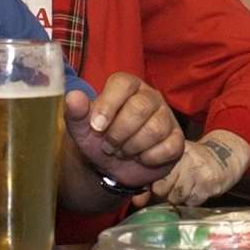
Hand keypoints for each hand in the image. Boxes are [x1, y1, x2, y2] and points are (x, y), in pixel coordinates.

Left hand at [64, 72, 183, 192]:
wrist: (112, 166)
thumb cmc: (98, 139)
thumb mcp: (81, 127)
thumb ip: (76, 112)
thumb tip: (73, 97)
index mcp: (127, 86)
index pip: (123, 83)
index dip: (108, 105)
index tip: (96, 126)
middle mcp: (150, 97)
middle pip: (140, 108)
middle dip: (119, 133)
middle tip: (108, 145)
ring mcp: (166, 117)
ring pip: (155, 129)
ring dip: (132, 147)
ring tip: (122, 151)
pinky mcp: (176, 139)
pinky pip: (168, 147)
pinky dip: (149, 158)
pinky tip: (141, 158)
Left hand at [152, 130, 249, 205]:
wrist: (227, 156)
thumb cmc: (196, 161)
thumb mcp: (177, 160)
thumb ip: (156, 176)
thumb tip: (137, 200)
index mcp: (174, 151)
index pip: (154, 176)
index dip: (152, 185)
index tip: (155, 187)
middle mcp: (186, 160)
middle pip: (162, 189)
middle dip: (164, 193)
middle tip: (173, 188)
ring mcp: (198, 173)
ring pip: (175, 198)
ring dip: (178, 198)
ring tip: (186, 187)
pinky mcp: (208, 185)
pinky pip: (191, 202)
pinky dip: (191, 201)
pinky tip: (197, 190)